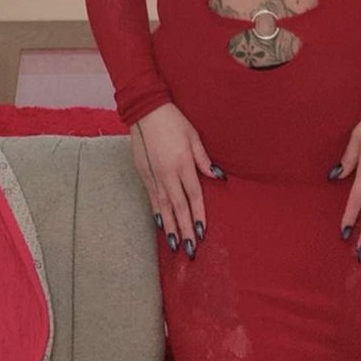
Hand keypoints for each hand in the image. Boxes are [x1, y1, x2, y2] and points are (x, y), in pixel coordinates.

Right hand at [131, 103, 223, 258]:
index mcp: (183, 164)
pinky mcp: (144, 174)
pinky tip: (161, 225)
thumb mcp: (193, 136)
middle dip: (185, 229)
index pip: (194, 195)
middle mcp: (168, 173)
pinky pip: (152, 198)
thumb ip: (203, 159)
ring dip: (171, 226)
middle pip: (179, 206)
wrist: (146, 111)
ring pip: (163, 206)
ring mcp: (154, 175)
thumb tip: (217, 176)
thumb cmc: (174, 121)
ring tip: (175, 244)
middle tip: (189, 249)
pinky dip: (157, 213)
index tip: (202, 232)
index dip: (199, 215)